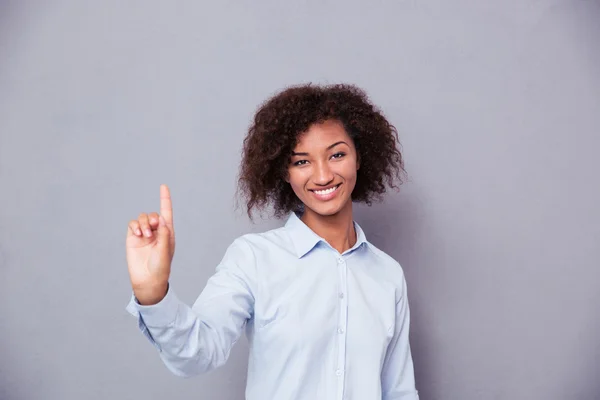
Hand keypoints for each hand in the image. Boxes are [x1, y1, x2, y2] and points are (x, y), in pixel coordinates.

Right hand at [126, 184, 175, 304]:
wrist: (147, 279)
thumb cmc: (160, 266)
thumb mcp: (165, 250)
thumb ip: (164, 234)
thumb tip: (163, 220)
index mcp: (167, 232)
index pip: (166, 212)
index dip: (165, 199)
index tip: (163, 186)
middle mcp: (156, 231)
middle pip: (154, 214)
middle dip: (153, 218)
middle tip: (153, 229)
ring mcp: (144, 234)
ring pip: (143, 217)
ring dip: (144, 223)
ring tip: (145, 235)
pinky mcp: (133, 237)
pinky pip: (132, 224)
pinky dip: (135, 225)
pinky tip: (138, 234)